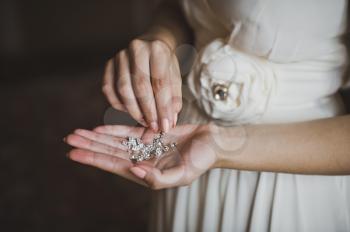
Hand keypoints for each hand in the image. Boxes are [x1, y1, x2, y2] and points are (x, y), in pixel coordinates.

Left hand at [64, 124, 217, 188]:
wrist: (214, 142)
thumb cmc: (202, 160)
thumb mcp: (183, 174)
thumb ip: (157, 178)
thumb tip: (132, 169)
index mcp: (147, 172)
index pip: (114, 166)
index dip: (93, 159)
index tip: (73, 154)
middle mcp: (142, 159)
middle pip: (109, 152)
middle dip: (89, 146)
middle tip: (68, 139)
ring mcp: (146, 146)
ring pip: (115, 142)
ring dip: (96, 137)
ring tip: (77, 133)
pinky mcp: (151, 133)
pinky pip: (129, 132)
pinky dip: (114, 130)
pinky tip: (99, 128)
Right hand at [102, 38, 181, 132]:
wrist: (151, 45)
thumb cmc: (165, 65)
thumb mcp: (175, 78)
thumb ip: (173, 98)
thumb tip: (169, 122)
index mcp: (157, 49)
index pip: (160, 83)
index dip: (162, 107)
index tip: (166, 125)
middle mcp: (137, 49)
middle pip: (140, 87)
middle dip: (148, 111)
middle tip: (154, 127)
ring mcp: (120, 56)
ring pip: (123, 89)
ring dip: (134, 111)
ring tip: (145, 122)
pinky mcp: (108, 64)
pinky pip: (109, 89)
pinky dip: (119, 104)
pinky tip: (131, 111)